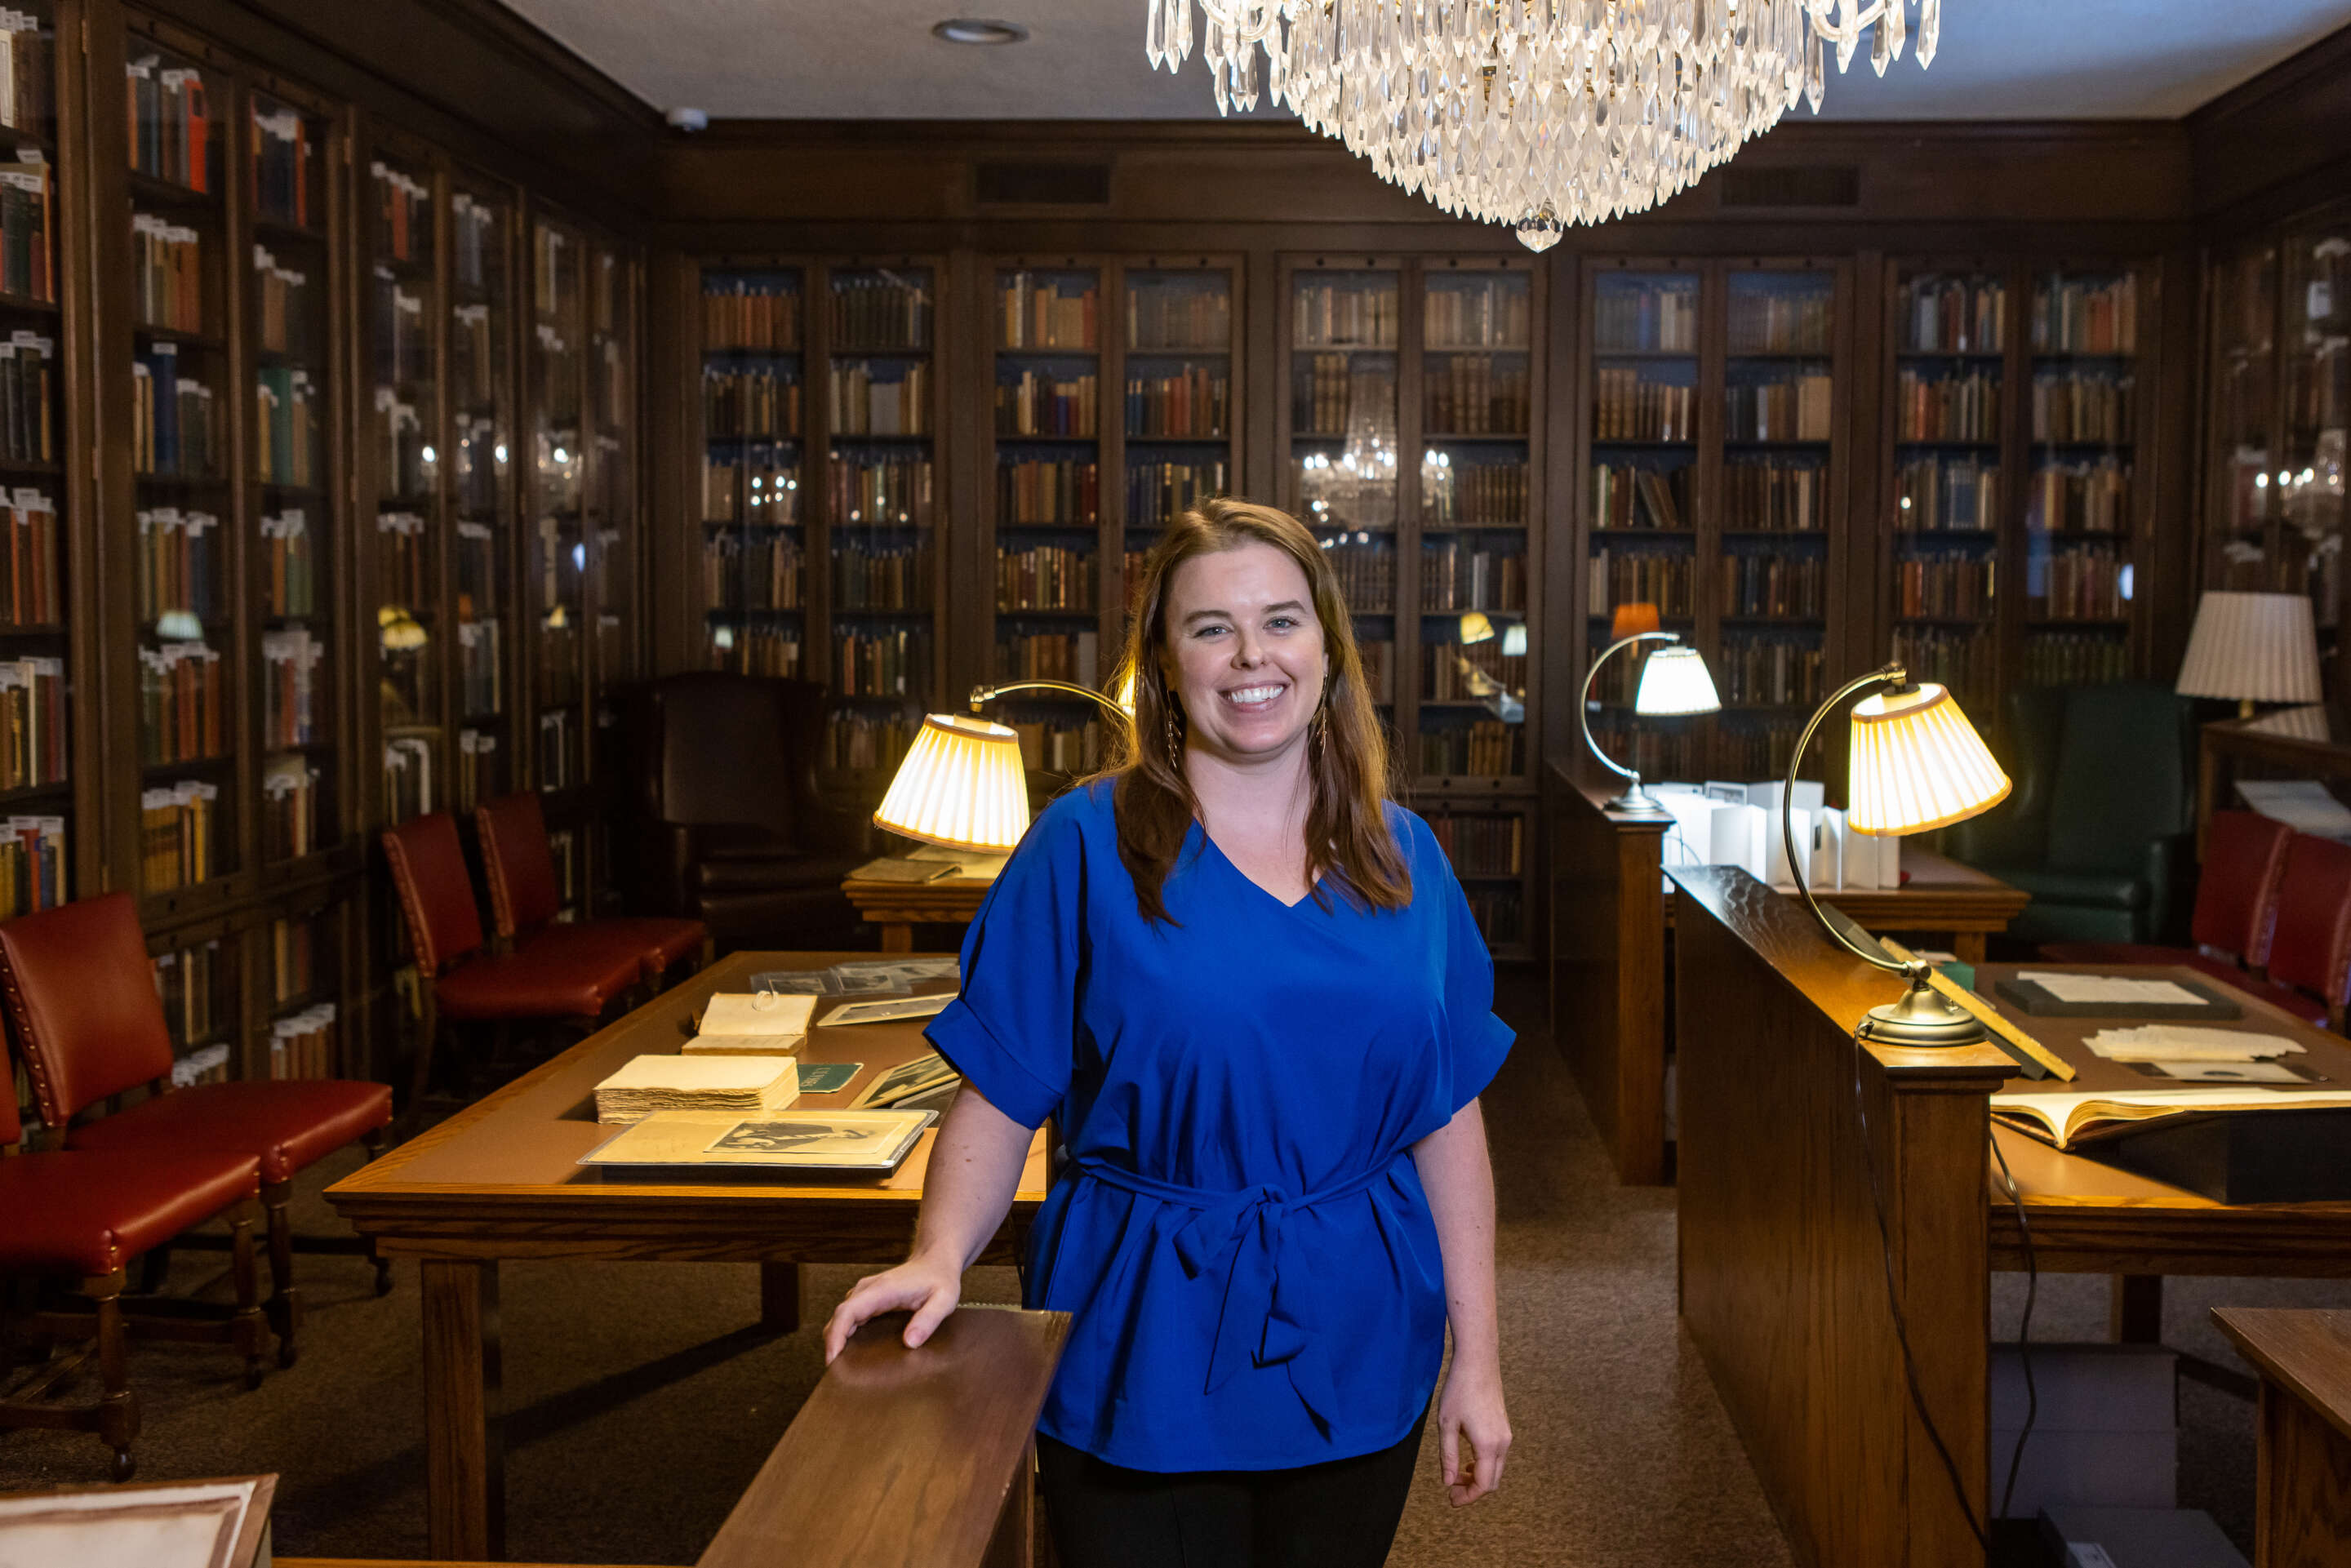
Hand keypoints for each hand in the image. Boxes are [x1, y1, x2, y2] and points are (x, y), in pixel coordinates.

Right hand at [821, 1252, 961, 1363]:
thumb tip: (909, 1343)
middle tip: (836, 1374)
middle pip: (839, 1317)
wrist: (935, 1260)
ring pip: (841, 1318)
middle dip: (832, 1344)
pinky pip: (849, 1318)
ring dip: (837, 1340)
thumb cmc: (940, 1279)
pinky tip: (851, 1353)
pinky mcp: (868, 1299)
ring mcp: (866, 1294)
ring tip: (842, 1368)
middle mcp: (868, 1290)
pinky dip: (844, 1334)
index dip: (836, 1335)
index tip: (832, 1359)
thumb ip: (928, 1320)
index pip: (848, 1312)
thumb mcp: (944, 1300)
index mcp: (883, 1290)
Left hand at [1436, 1358, 1510, 1505]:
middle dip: (1473, 1489)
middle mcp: (1503, 1443)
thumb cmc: (1459, 1390)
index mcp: (1488, 1445)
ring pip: (1496, 1470)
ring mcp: (1506, 1436)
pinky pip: (1497, 1457)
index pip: (1483, 1485)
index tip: (1450, 1499)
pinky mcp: (1505, 1428)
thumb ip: (1449, 1456)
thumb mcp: (1446, 1425)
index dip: (1467, 1497)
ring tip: (1456, 1473)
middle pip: (1492, 1481)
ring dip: (1478, 1477)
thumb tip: (1448, 1483)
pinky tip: (1467, 1458)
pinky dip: (1483, 1465)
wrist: (1478, 1362)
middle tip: (1451, 1489)